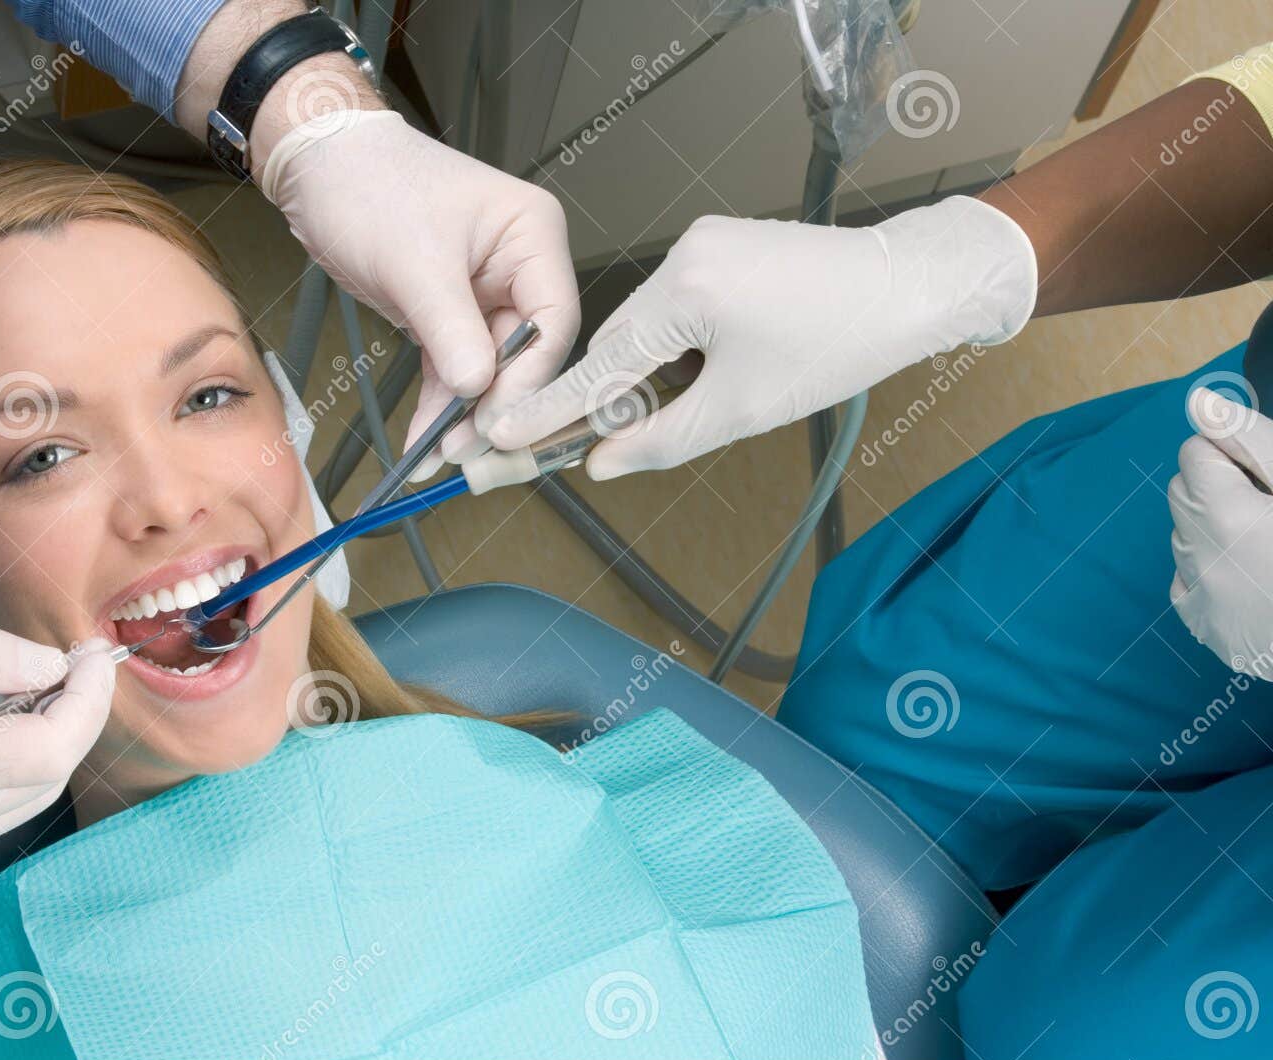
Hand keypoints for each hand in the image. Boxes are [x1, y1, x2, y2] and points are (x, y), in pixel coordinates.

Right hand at [0, 609, 115, 870]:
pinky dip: (19, 764)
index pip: (52, 747)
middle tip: (74, 661)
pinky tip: (1, 723)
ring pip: (34, 794)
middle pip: (52, 773)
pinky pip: (3, 808)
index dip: (88, 699)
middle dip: (76, 714)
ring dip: (51, 739)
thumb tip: (53, 666)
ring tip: (38, 686)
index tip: (94, 653)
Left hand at [257, 110, 578, 474]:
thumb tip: (478, 390)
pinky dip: (440, 405)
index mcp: (532, 236)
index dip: (531, 377)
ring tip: (439, 455)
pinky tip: (424, 441)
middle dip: (495, 405)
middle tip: (467, 450)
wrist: (317, 169)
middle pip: (526, 354)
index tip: (499, 419)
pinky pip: (454, 369)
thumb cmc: (370, 186)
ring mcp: (486, 294)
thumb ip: (451, 329)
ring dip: (464, 415)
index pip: (553, 320)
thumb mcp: (414, 262)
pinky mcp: (451, 315)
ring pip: (489, 371)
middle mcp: (519, 266)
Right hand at [486, 197, 1037, 479]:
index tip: (502, 428)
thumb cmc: (837, 345)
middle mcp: (684, 252)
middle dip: (609, 394)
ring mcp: (705, 242)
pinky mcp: (724, 245)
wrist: (911, 288)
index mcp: (685, 289)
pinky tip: (709, 369)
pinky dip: (676, 345)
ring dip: (649, 372)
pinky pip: (677, 304)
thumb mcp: (742, 410)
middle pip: (618, 340)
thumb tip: (603, 462)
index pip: (600, 362)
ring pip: (648, 324)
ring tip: (688, 403)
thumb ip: (661, 439)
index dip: (550, 405)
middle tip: (586, 442)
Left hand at [1170, 388, 1272, 671]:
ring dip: (1218, 525)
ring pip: (1185, 535)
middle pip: (1184, 491)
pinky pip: (1187, 581)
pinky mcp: (1207, 628)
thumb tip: (1200, 403)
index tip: (1271, 470)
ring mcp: (1202, 600)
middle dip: (1222, 484)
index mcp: (1228, 519)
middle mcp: (1202, 561)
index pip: (1196, 452)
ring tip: (1271, 538)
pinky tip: (1258, 574)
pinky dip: (1214, 568)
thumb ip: (1254, 440)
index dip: (1236, 451)